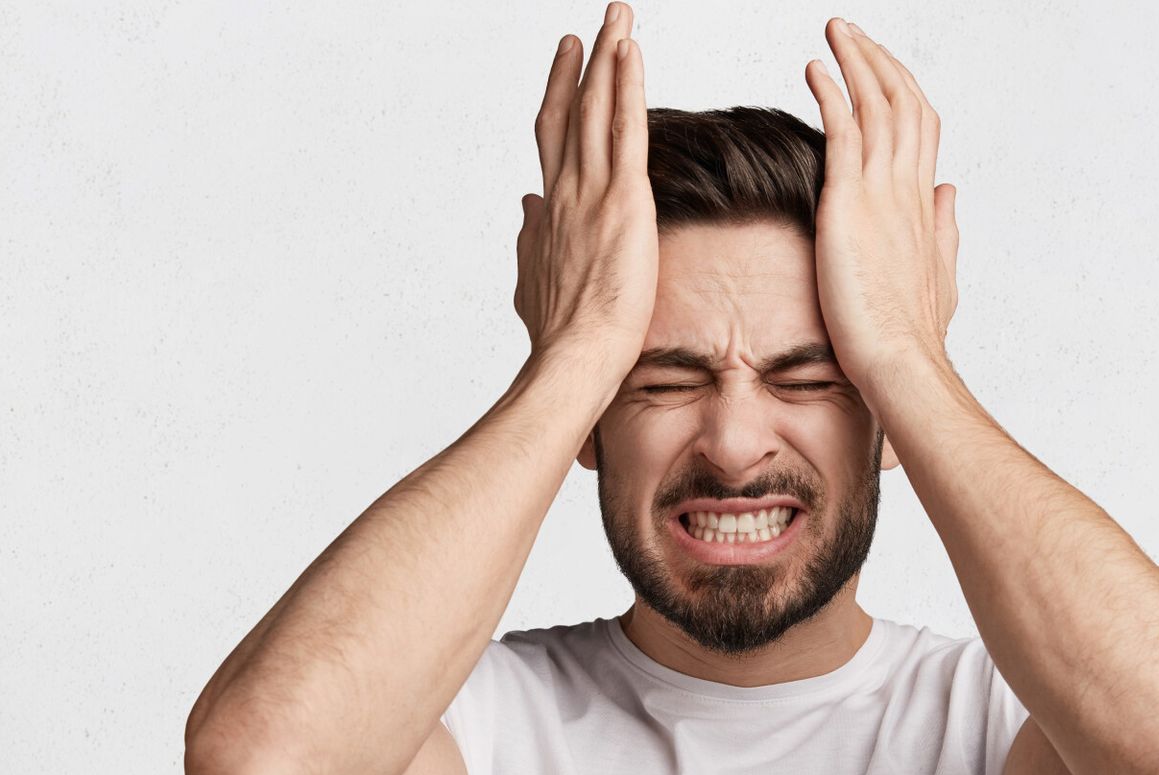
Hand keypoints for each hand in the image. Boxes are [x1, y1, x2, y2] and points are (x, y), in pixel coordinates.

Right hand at [514, 3, 657, 372]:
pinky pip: (627, 128)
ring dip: (608, 57)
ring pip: (598, 108)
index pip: (553, 139)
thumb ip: (530, 241)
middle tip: (593, 25)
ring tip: (618, 18)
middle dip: (583, 63)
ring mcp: (591, 191)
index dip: (559, 96)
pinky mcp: (624, 199)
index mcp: (551, 211)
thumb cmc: (559, 336)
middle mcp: (565, 191)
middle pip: (572, 111)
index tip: (566, 63)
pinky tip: (631, 52)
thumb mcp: (534, 281)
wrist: (574, 356)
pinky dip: (627, 86)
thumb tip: (526, 209)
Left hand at [803, 19, 958, 388]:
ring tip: (835, 31)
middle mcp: (908, 188)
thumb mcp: (938, 274)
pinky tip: (814, 69)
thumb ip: (943, 228)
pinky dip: (832, 93)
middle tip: (852, 32)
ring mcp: (882, 192)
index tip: (881, 69)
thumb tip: (948, 193)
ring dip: (857, 60)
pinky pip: (843, 130)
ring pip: (877, 104)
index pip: (920, 127)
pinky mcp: (850, 202)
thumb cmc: (913, 335)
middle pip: (903, 101)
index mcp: (923, 204)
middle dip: (879, 60)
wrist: (901, 361)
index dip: (902, 90)